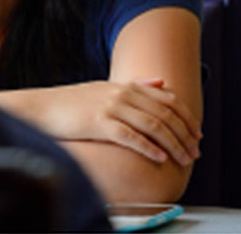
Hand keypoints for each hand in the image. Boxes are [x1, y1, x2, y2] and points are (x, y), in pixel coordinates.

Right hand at [38, 79, 201, 165]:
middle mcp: (123, 93)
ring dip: (172, 144)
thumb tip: (162, 82)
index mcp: (128, 86)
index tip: (197, 134)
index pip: (168, 99)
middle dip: (184, 134)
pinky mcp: (98, 122)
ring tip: (183, 159)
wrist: (43, 106)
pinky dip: (148, 147)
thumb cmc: (74, 102)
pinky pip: (130, 136)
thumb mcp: (106, 88)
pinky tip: (159, 158)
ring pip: (153, 125)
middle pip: (165, 113)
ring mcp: (111, 107)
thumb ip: (136, 85)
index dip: (186, 117)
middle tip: (195, 152)